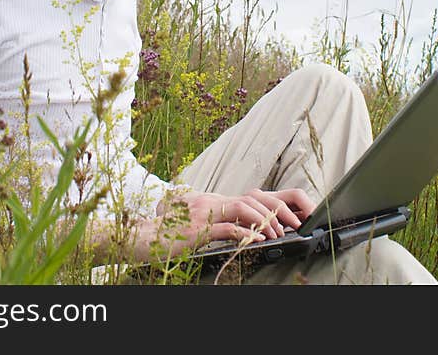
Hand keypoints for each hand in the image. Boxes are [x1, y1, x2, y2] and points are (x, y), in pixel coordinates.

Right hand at [170, 188, 316, 243]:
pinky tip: (257, 240)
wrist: (145, 236)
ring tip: (277, 234)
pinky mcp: (198, 228)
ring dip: (264, 221)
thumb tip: (247, 231)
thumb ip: (221, 223)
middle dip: (277, 211)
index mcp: (216, 201)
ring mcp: (205, 213)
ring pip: (243, 208)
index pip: (252, 196)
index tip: (291, 218)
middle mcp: (213, 201)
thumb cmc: (172, 233)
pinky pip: (226, 228)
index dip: (274, 205)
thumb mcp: (200, 224)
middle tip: (292, 226)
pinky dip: (245, 233)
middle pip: (253, 198)